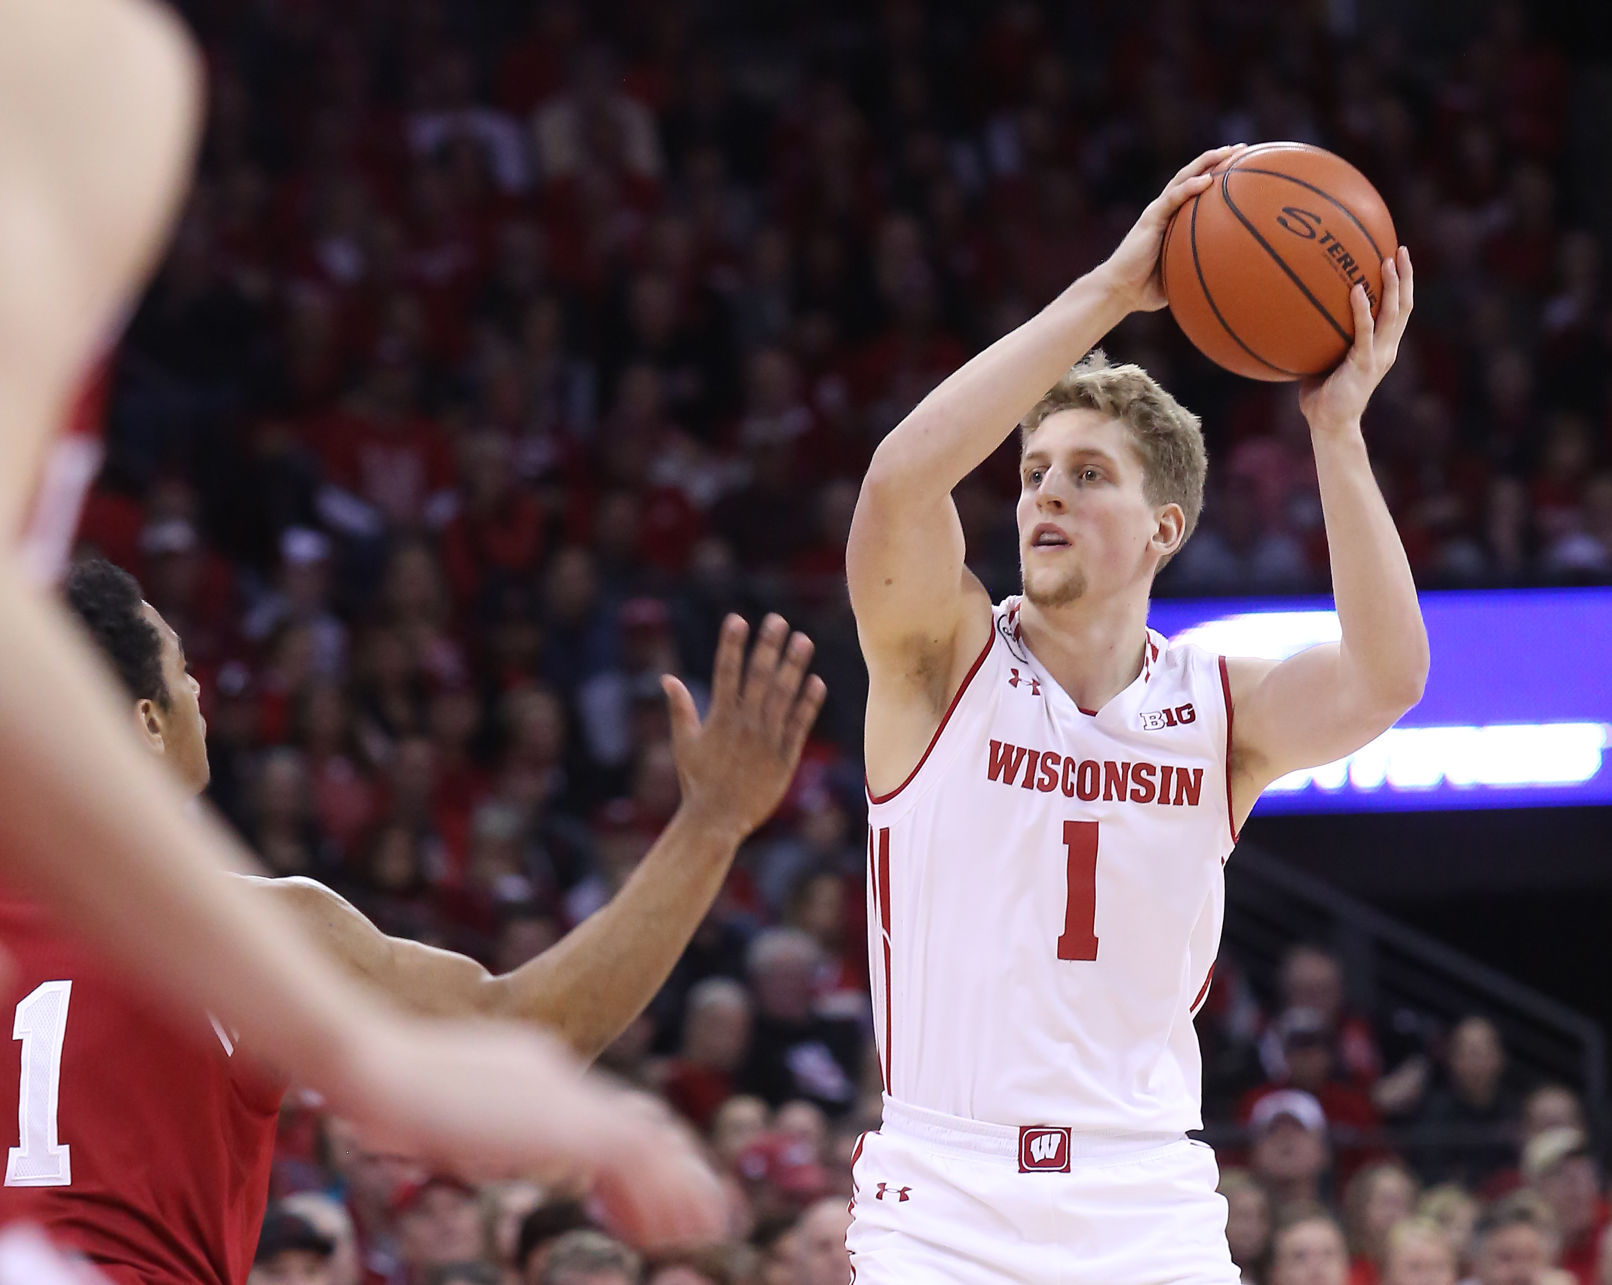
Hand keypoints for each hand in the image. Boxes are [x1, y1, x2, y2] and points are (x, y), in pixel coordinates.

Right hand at [332, 1017, 725, 1248]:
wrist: (378, 1068)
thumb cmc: (379, 1094)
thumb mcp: (433, 1109)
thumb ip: (464, 1120)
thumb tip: (451, 1137)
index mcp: (528, 1063)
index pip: (594, 1109)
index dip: (627, 1152)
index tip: (639, 1196)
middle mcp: (556, 1070)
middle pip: (632, 1119)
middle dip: (668, 1170)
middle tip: (697, 1214)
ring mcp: (564, 1092)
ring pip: (647, 1140)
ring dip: (679, 1189)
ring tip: (705, 1231)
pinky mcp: (567, 1122)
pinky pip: (636, 1159)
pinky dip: (664, 1193)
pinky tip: (674, 1232)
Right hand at [661, 614, 827, 839]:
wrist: (717, 821)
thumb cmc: (698, 781)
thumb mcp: (684, 743)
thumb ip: (680, 708)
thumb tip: (666, 678)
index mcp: (719, 718)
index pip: (726, 673)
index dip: (732, 645)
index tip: (737, 619)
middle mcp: (745, 725)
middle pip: (759, 678)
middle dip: (768, 646)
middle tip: (777, 620)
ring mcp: (767, 740)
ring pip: (783, 697)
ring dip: (794, 667)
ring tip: (803, 641)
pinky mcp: (785, 758)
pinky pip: (799, 725)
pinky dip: (808, 704)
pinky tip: (817, 681)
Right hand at [1093, 143, 1247, 312]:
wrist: (1119, 290)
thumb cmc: (1146, 288)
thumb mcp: (1179, 273)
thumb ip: (1198, 266)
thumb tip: (1227, 276)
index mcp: (1171, 219)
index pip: (1194, 188)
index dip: (1216, 174)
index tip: (1241, 166)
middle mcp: (1164, 209)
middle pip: (1192, 174)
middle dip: (1216, 159)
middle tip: (1242, 149)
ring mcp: (1157, 211)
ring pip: (1183, 178)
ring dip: (1206, 163)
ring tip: (1228, 152)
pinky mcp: (1150, 218)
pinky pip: (1173, 198)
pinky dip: (1190, 187)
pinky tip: (1207, 180)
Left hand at [1299, 246, 1413, 432]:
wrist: (1329, 425)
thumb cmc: (1322, 394)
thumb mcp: (1322, 360)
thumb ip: (1321, 338)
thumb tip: (1298, 313)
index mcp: (1380, 346)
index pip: (1398, 310)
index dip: (1402, 285)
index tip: (1397, 257)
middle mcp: (1386, 348)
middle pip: (1404, 306)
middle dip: (1405, 277)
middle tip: (1401, 249)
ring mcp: (1378, 356)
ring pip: (1394, 314)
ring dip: (1393, 286)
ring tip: (1387, 260)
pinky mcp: (1364, 365)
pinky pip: (1364, 332)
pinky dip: (1362, 311)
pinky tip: (1356, 290)